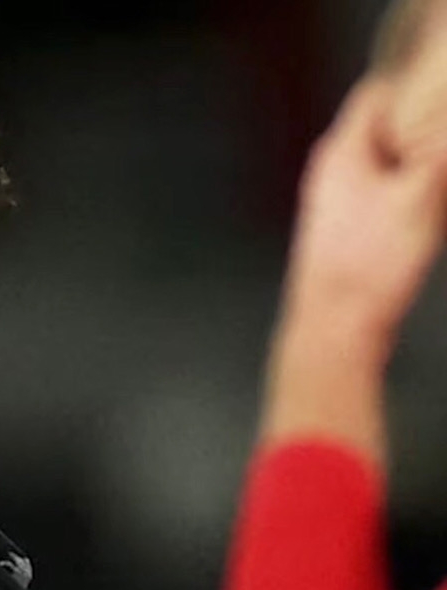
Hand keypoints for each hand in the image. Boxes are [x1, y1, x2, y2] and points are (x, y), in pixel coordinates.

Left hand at [262, 77, 446, 458]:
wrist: (333, 326)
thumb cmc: (370, 263)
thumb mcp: (420, 197)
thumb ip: (440, 154)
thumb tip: (446, 132)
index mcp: (341, 151)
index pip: (374, 94)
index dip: (412, 87)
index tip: (440, 91)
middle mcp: (330, 172)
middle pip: (381, 129)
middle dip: (419, 127)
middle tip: (443, 138)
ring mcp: (334, 203)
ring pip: (383, 165)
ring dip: (415, 165)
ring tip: (439, 182)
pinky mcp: (344, 232)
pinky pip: (381, 197)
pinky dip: (407, 195)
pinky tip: (428, 216)